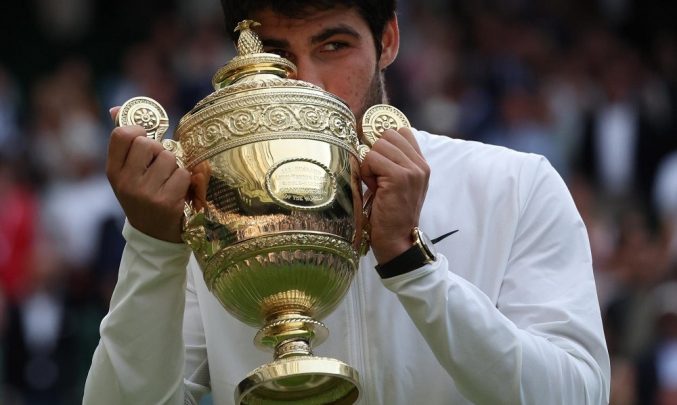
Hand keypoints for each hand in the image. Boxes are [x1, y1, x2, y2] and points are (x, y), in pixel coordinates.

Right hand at [106, 107, 189, 242]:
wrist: (153, 236)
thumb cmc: (142, 196)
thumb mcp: (127, 173)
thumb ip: (124, 143)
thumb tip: (115, 108)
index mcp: (113, 172)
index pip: (121, 135)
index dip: (138, 130)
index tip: (145, 138)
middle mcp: (126, 182)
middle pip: (149, 143)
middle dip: (160, 150)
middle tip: (159, 166)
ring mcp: (145, 193)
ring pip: (169, 157)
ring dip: (175, 166)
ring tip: (169, 181)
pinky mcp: (166, 202)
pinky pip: (183, 174)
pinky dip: (185, 180)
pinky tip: (178, 192)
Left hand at [360, 128, 429, 263]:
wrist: (397, 241)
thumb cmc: (391, 215)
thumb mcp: (399, 185)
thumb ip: (395, 163)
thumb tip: (372, 141)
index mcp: (421, 164)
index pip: (401, 132)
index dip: (384, 144)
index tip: (379, 164)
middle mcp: (420, 165)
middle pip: (388, 135)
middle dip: (376, 153)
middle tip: (376, 177)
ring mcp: (412, 170)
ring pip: (378, 145)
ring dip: (369, 164)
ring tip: (375, 184)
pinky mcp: (399, 177)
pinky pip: (372, 159)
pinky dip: (366, 172)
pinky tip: (373, 188)